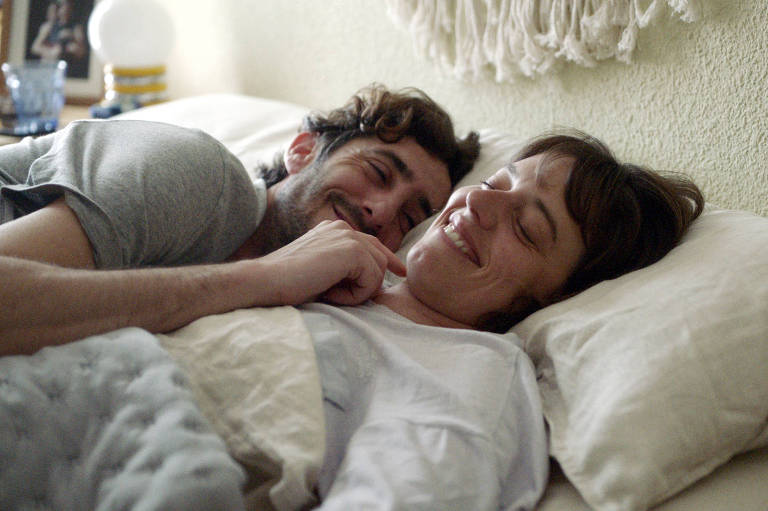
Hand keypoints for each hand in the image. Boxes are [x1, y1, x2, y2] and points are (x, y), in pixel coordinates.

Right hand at [257, 220, 405, 305]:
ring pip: (378, 272)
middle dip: (367, 285)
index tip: (401, 272)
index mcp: (335, 230)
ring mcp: (348, 237)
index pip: (372, 244)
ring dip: (358, 293)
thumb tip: (375, 281)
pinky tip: (331, 294)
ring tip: (330, 295)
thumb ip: (344, 268)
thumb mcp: (321, 270)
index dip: (388, 260)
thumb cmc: (288, 283)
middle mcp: (343, 228)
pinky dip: (355, 296)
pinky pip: (372, 281)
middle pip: (380, 259)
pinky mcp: (351, 250)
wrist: (266, 280)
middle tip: (336, 296)